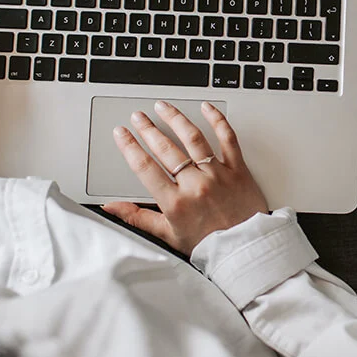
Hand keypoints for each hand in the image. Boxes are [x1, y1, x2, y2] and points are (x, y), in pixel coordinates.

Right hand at [102, 100, 268, 255]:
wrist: (245, 250)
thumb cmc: (209, 244)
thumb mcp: (168, 234)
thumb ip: (138, 217)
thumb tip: (111, 208)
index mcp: (175, 203)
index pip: (145, 167)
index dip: (129, 147)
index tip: (121, 133)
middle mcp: (195, 185)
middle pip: (165, 148)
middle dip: (148, 128)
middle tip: (138, 116)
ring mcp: (217, 174)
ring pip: (193, 138)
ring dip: (175, 119)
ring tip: (162, 107)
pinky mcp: (238, 169)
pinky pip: (227, 138)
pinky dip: (217, 120)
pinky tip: (206, 108)